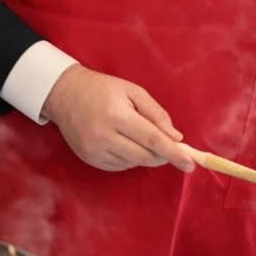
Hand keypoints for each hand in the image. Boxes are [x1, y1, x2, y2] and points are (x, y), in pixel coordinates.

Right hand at [41, 65, 194, 171]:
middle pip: (145, 156)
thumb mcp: (132, 91)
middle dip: (163, 155)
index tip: (190, 164)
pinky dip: (130, 158)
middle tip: (171, 148)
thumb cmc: (103, 89)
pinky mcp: (90, 159)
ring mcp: (95, 150)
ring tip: (137, 135)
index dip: (173, 153)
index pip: (152, 139)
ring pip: (134, 163)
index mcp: (116, 115)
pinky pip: (120, 166)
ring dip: (146, 155)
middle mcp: (103, 136)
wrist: (65, 95)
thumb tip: (175, 137)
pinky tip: (124, 142)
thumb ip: (156, 113)